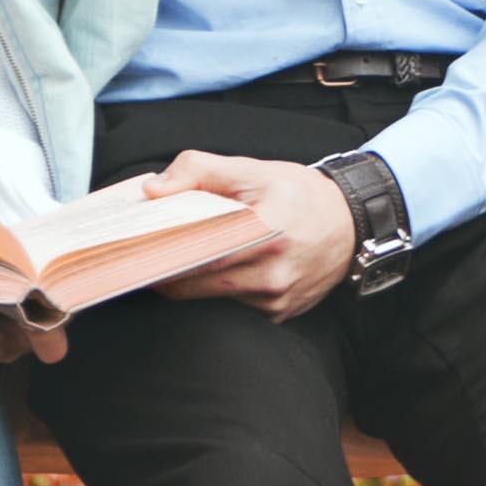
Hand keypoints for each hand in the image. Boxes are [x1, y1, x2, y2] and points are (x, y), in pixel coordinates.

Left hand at [146, 151, 360, 320]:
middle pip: (196, 285)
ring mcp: (276, 300)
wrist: (352, 223)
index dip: (161, 256)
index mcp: (266, 231)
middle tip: (141, 258)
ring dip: (188, 285)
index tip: (134, 250)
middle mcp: (273, 273)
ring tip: (175, 262)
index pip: (197, 255)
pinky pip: (232, 310)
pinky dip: (215, 294)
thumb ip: (200, 169)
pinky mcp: (278, 316)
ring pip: (210, 300)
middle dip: (165, 273)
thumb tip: (154, 189)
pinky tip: (213, 275)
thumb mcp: (255, 169)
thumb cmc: (299, 194)